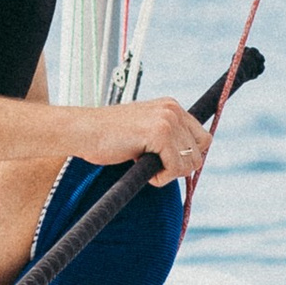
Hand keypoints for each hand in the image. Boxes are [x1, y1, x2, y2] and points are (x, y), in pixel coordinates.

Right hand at [66, 94, 209, 187]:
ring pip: (189, 162)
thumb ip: (166, 137)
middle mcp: (173, 109)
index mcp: (171, 106)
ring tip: (144, 165)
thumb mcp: (143, 130)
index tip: (165, 162)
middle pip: (200, 152)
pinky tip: (139, 166)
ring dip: (168, 173)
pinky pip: (174, 167)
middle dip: (179, 166)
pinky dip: (160, 177)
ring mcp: (167, 120)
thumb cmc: (108, 136)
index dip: (187, 156)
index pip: (202, 138)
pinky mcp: (159, 133)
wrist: (83, 131)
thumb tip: (191, 159)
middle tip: (153, 166)